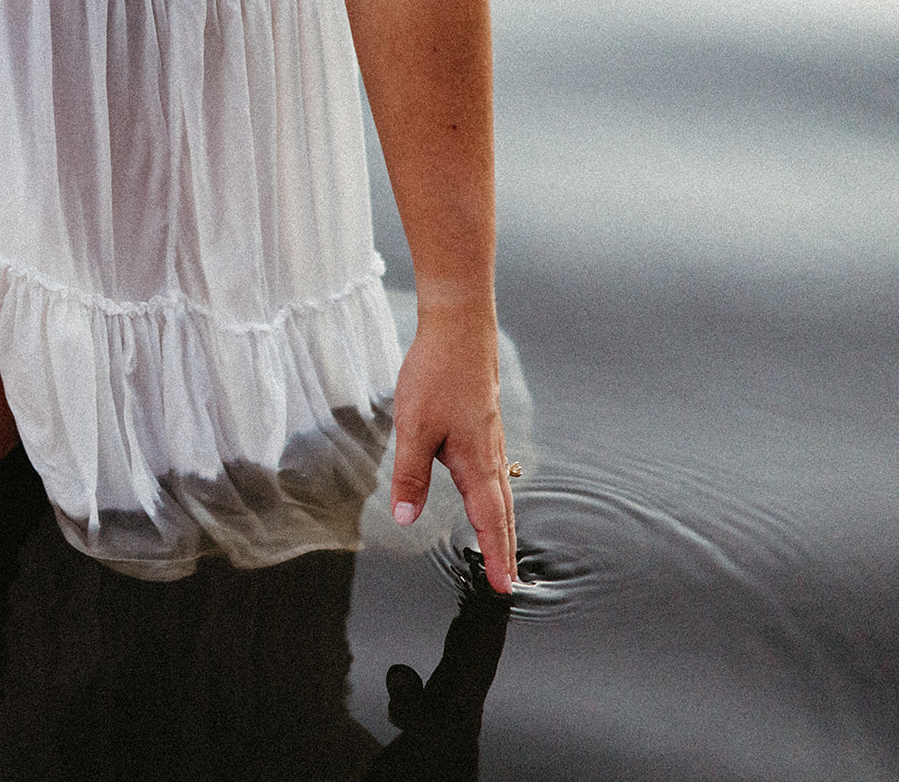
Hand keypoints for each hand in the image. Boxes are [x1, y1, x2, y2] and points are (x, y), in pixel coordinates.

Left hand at [388, 301, 517, 593]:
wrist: (460, 325)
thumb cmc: (436, 374)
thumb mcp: (413, 427)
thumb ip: (409, 475)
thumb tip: (406, 518)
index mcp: (476, 461)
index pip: (489, 521)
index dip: (496, 555)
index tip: (502, 587)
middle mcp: (490, 454)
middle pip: (501, 512)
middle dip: (503, 548)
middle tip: (507, 582)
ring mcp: (490, 438)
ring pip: (499, 491)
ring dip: (500, 524)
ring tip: (500, 551)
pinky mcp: (483, 424)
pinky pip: (492, 471)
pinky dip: (494, 496)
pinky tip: (485, 495)